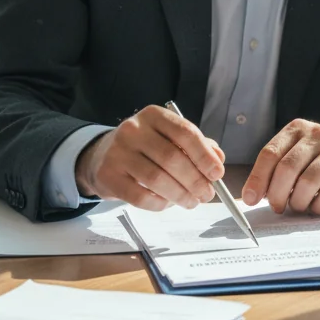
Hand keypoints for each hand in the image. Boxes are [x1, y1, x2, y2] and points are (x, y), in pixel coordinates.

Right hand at [76, 105, 226, 210]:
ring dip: (180, 195)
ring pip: (156, 178)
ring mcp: (117, 152)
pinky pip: (139, 196)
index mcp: (154, 115)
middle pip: (172, 158)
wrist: (101, 156)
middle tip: (207, 194)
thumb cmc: (145, 147)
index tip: (217, 174)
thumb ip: (196, 145)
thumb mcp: (169, 137)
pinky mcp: (107, 175)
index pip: (185, 133)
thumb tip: (218, 159)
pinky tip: (168, 203)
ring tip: (192, 202)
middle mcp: (133, 129)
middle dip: (195, 180)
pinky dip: (159, 204)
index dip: (205, 155)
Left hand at [240, 119, 319, 214]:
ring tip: (298, 206)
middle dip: (277, 194)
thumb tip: (253, 196)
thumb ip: (277, 168)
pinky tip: (316, 207)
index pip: (271, 153)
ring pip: (307, 182)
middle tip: (276, 207)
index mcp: (297, 129)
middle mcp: (318, 134)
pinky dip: (318, 207)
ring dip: (298, 202)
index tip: (251, 199)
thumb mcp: (298, 153)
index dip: (258, 178)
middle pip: (287, 168)